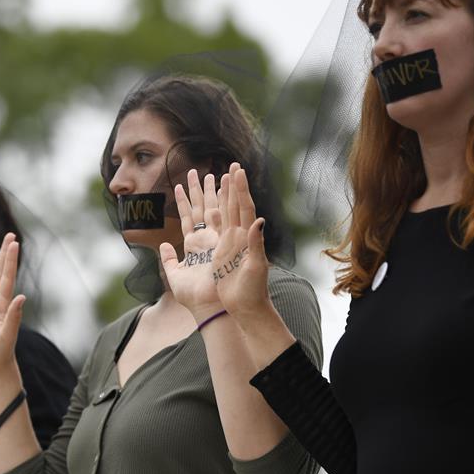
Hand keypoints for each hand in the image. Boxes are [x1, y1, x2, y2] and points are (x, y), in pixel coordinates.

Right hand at [0, 233, 24, 375]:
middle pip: (1, 273)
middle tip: (10, 235)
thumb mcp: (6, 337)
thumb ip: (14, 317)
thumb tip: (21, 298)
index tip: (13, 242)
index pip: (7, 277)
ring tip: (3, 246)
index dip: (9, 260)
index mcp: (2, 305)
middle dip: (5, 254)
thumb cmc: (0, 355)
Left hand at [159, 169, 222, 320]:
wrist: (211, 307)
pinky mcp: (224, 243)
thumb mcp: (176, 277)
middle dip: (199, 189)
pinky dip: (223, 201)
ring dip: (210, 190)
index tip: (179, 186)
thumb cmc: (194, 297)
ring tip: (209, 172)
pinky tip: (224, 186)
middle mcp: (207, 239)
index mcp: (195, 246)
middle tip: (196, 171)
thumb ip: (169, 261)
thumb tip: (163, 246)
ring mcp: (216, 240)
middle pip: (202, 208)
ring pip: (212, 208)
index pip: (189, 218)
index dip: (183, 203)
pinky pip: (223, 217)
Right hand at [212, 165, 273, 322]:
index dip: (240, 189)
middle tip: (232, 166)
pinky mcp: (222, 253)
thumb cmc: (253, 291)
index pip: (244, 208)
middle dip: (233, 186)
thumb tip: (260, 221)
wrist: (246, 308)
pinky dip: (215, 215)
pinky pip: (217, 230)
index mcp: (247, 238)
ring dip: (224, 196)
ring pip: (226, 214)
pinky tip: (213, 207)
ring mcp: (231, 244)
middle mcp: (240, 237)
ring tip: (220, 179)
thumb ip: (256, 245)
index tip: (237, 171)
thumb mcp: (255, 268)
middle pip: (235, 206)